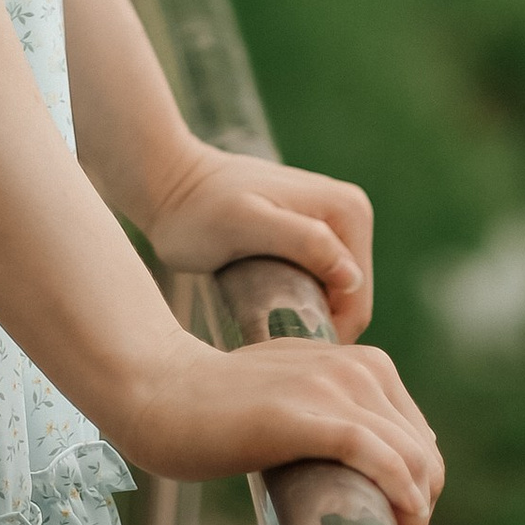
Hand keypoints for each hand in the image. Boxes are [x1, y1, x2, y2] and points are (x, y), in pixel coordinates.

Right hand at [119, 331, 444, 524]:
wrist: (161, 390)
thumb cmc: (220, 403)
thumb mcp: (295, 391)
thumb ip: (337, 409)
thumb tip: (381, 456)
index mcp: (357, 359)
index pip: (418, 439)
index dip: (417, 491)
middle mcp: (354, 365)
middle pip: (423, 455)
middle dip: (418, 509)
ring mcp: (330, 386)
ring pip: (411, 460)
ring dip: (412, 515)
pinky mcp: (304, 415)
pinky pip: (378, 457)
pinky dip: (400, 497)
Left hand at [139, 137, 375, 336]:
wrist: (167, 183)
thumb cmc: (198, 209)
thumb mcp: (247, 225)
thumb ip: (303, 242)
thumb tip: (352, 277)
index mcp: (349, 210)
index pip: (357, 300)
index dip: (323, 332)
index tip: (273, 341)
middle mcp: (350, 211)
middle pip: (350, 301)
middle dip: (315, 323)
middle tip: (261, 329)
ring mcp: (331, 223)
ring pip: (334, 298)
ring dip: (303, 315)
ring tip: (257, 315)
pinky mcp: (312, 235)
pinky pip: (318, 285)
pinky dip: (294, 302)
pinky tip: (259, 302)